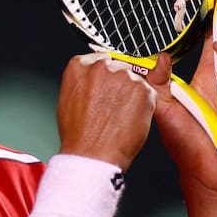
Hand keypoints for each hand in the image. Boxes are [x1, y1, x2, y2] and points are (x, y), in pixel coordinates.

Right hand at [56, 52, 155, 170]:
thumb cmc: (78, 135)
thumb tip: (91, 81)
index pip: (100, 61)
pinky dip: (144, 106)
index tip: (105, 89)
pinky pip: (148, 94)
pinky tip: (130, 120)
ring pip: (134, 81)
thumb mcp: (67, 100)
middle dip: (119, 85)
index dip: (105, 78)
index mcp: (79, 65)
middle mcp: (102, 66)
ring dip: (132, 96)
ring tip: (119, 117)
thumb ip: (82, 82)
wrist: (92, 155)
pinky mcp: (143, 89)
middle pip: (119, 68)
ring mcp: (124, 76)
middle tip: (112, 107)